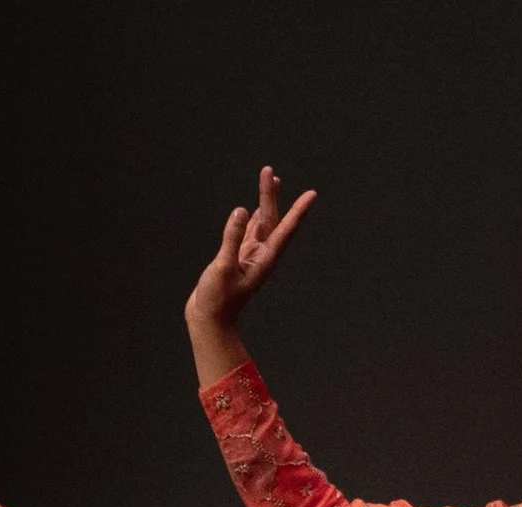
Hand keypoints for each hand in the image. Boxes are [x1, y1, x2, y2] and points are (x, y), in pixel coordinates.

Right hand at [186, 168, 313, 386]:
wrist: (209, 320)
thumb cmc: (217, 300)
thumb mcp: (223, 267)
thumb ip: (232, 238)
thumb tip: (241, 211)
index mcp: (264, 259)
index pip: (285, 229)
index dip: (299, 211)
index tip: (312, 194)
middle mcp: (261, 255)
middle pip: (271, 219)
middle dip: (269, 195)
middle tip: (269, 172)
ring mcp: (250, 257)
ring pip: (261, 224)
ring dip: (264, 202)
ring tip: (270, 180)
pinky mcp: (238, 259)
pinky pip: (249, 233)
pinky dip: (252, 218)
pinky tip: (252, 210)